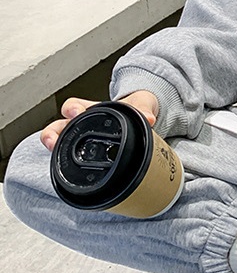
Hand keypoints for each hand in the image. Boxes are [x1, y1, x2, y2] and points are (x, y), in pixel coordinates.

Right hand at [40, 91, 159, 151]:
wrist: (141, 118)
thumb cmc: (135, 108)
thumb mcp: (140, 103)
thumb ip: (144, 108)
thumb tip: (149, 118)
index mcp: (93, 109)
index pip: (74, 105)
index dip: (72, 109)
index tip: (77, 112)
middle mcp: (83, 123)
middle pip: (59, 125)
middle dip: (53, 131)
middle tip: (55, 138)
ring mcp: (83, 138)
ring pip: (60, 140)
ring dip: (53, 145)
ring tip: (52, 151)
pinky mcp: (89, 152)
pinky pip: (72, 157)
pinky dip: (67, 161)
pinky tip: (68, 168)